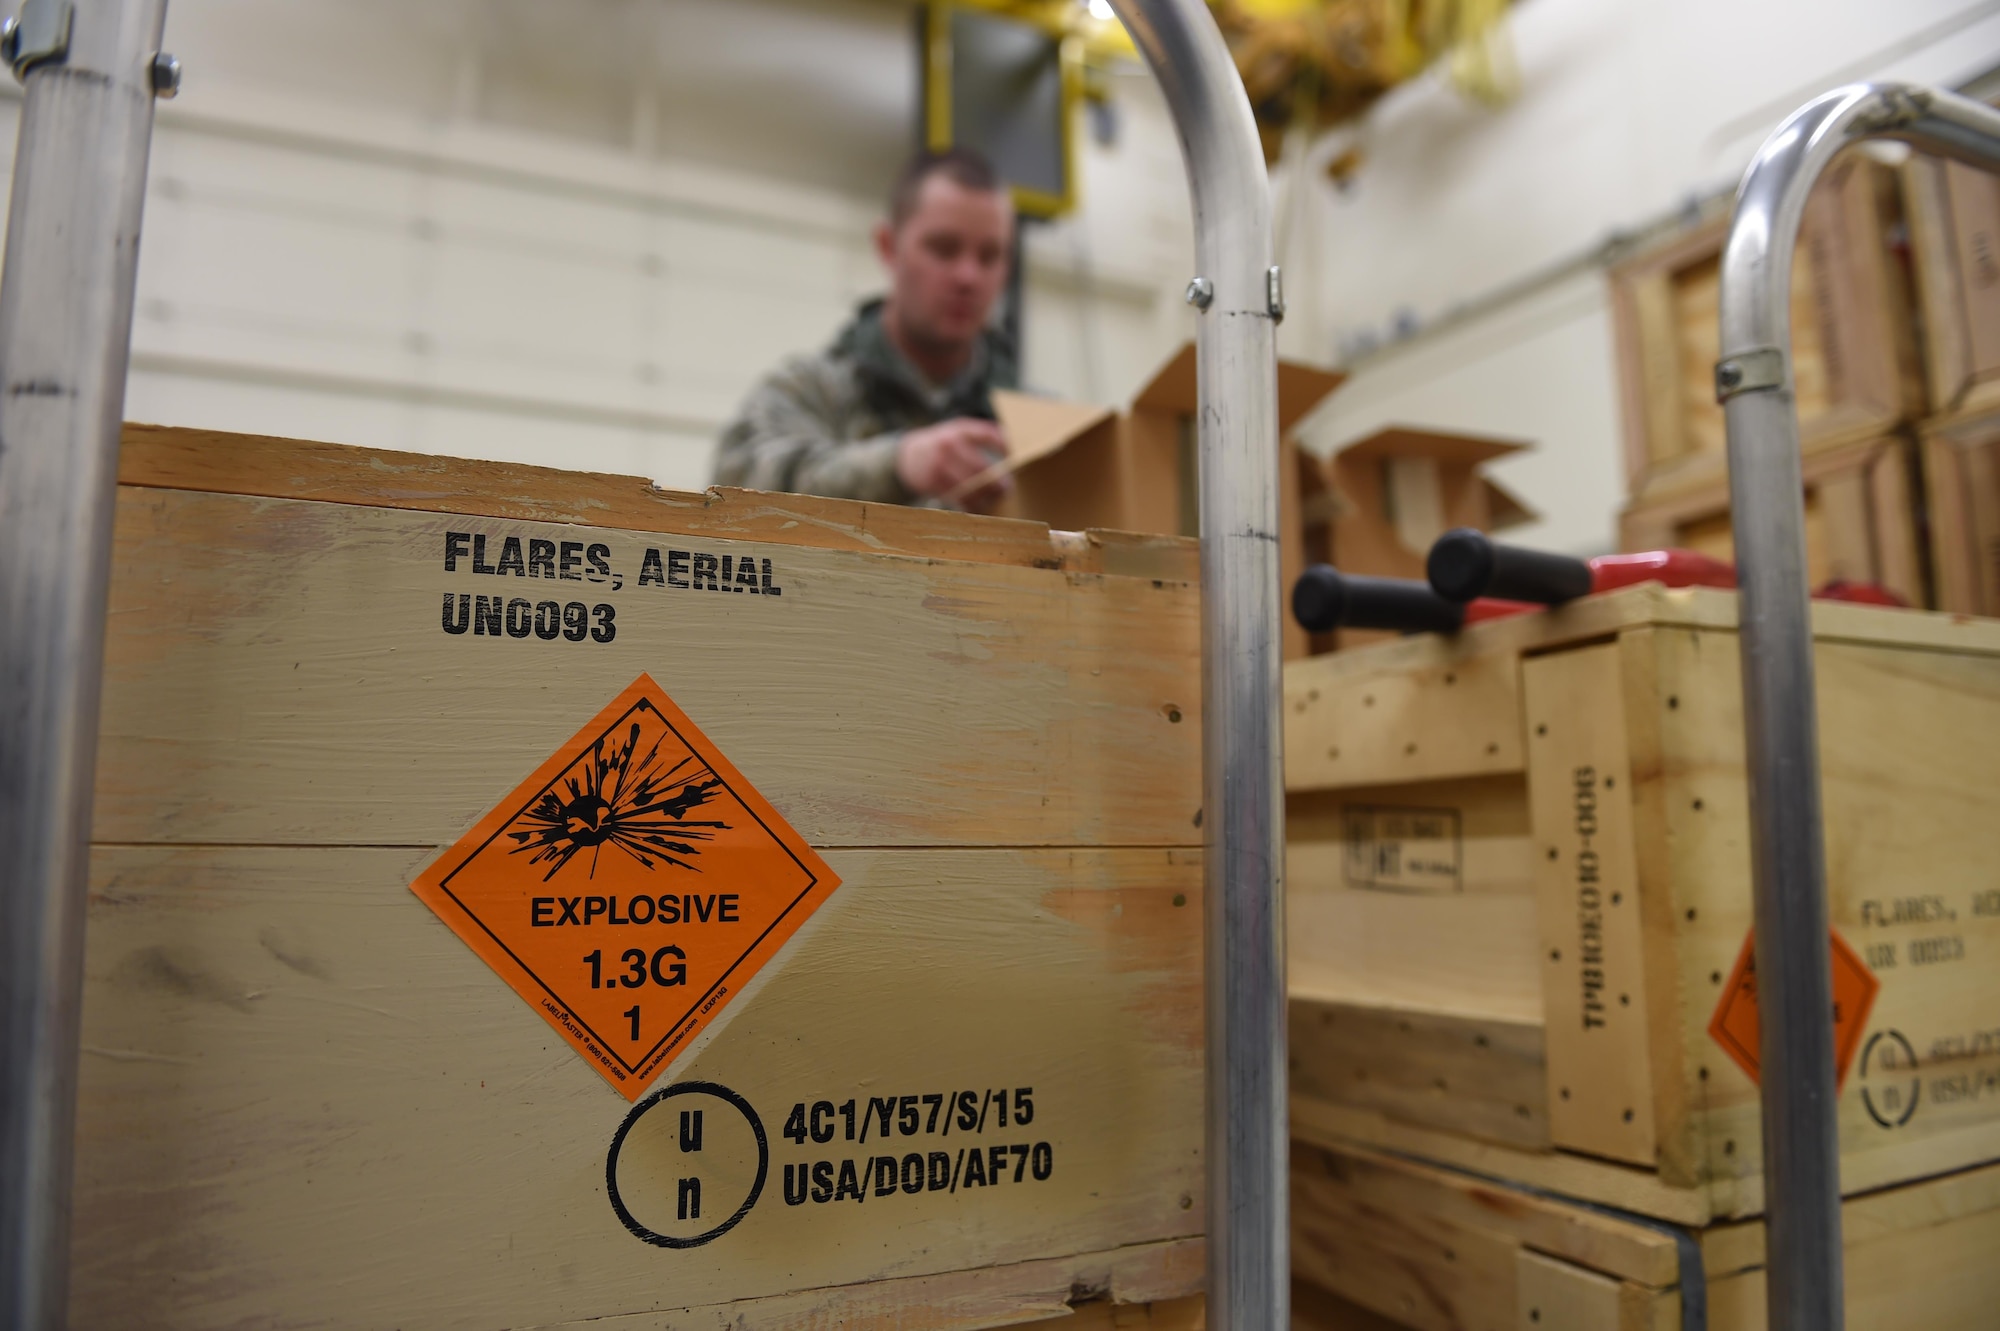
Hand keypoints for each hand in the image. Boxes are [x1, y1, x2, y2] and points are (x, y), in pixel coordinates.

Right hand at [896, 418, 1010, 512]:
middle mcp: (949, 444)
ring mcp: (939, 464)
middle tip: (1007, 489)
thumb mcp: (960, 432)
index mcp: (960, 429)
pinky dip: (970, 503)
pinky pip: (957, 496)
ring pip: (969, 485)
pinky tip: (979, 504)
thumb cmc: (942, 445)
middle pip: (980, 467)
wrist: (907, 456)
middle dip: (997, 481)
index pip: (988, 435)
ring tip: (995, 497)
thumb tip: (1013, 443)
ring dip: (985, 494)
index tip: (1018, 459)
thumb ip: (983, 435)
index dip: (1005, 447)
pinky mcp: (933, 482)